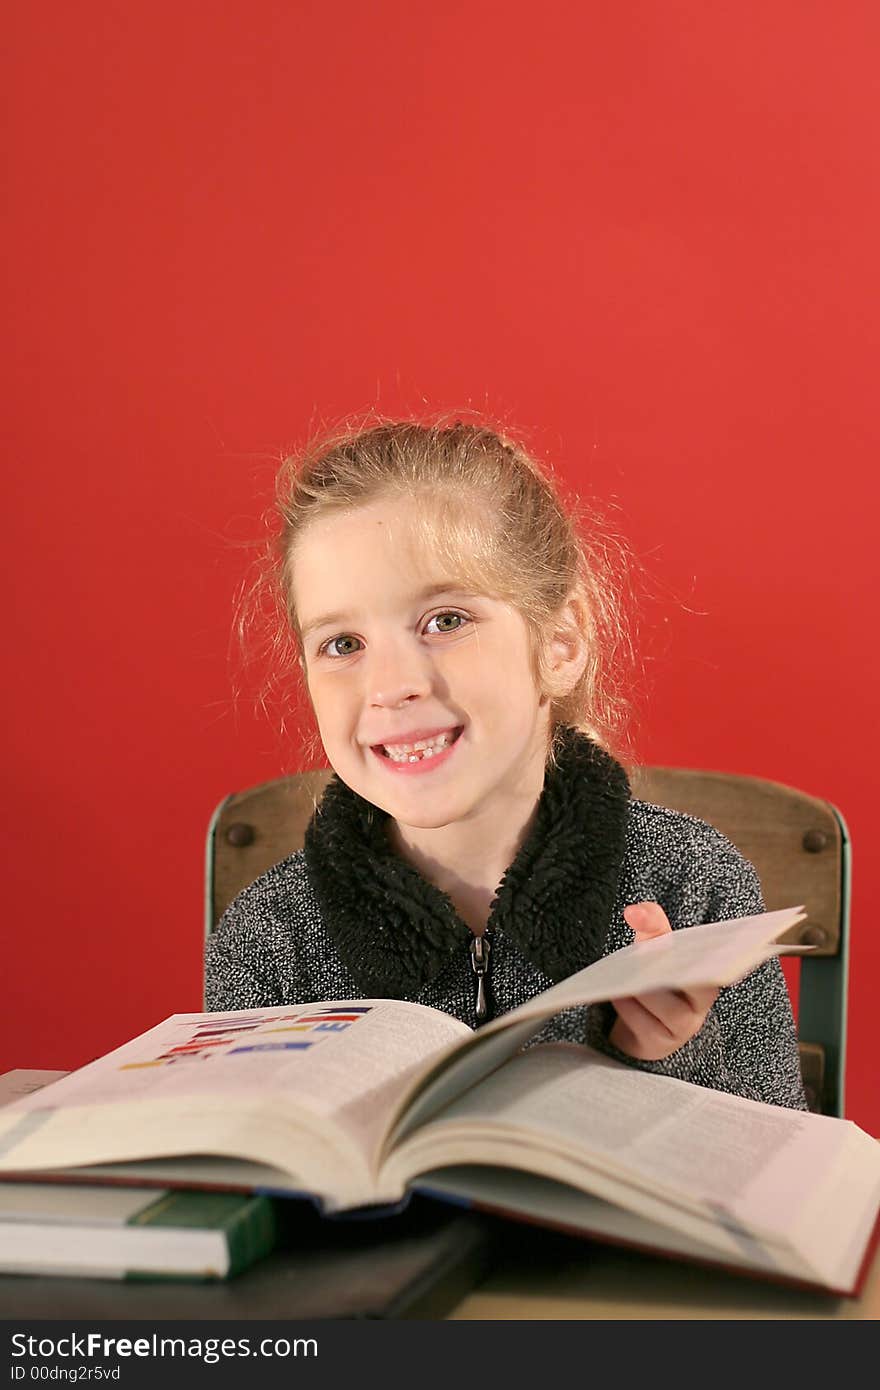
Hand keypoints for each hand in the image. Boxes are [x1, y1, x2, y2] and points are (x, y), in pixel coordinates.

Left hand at [608, 902, 718, 1060]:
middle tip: (651, 953)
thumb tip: (639, 910)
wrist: (636, 1027)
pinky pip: (648, 1027)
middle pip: (700, 988)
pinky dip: (631, 1009)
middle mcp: (700, 1006)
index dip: (717, 957)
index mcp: (706, 978)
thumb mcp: (655, 953)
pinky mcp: (659, 1044)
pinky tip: (618, 995)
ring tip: (626, 977)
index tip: (699, 945)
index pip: (720, 966)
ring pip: (671, 1009)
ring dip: (647, 991)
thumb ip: (652, 927)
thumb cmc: (652, 984)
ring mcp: (682, 1028)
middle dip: (676, 969)